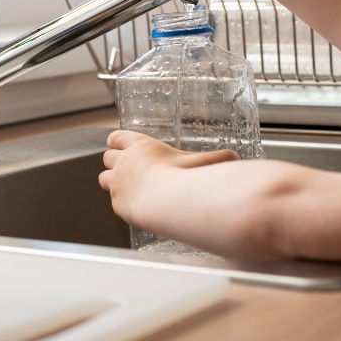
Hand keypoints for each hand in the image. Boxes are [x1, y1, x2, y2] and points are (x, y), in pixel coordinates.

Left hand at [99, 130, 239, 229]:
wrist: (167, 203)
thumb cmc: (183, 178)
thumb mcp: (202, 161)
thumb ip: (218, 158)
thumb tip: (236, 158)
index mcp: (139, 145)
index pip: (116, 137)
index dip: (119, 141)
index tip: (124, 145)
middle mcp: (123, 162)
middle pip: (106, 156)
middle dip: (115, 161)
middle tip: (128, 167)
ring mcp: (117, 183)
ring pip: (104, 177)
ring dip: (113, 179)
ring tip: (128, 185)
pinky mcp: (117, 203)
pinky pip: (113, 199)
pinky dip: (122, 200)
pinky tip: (136, 203)